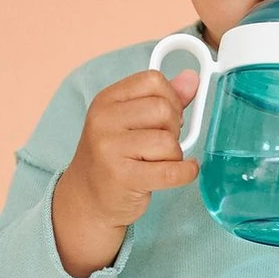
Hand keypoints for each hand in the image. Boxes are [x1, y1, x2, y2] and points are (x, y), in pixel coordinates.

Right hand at [52, 68, 199, 276]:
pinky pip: (172, 171)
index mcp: (107, 100)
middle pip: (163, 109)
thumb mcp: (131, 120)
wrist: (85, 199)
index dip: (171, 97)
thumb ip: (164, 99)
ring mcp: (110, 149)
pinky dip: (186, 172)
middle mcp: (103, 121)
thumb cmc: (113, 156)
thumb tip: (193, 78)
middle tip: (163, 143)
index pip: (153, 80)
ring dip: (174, 154)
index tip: (169, 115)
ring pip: (168, 142)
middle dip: (174, 128)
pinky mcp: (122, 178)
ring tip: (159, 161)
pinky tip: (184, 171)